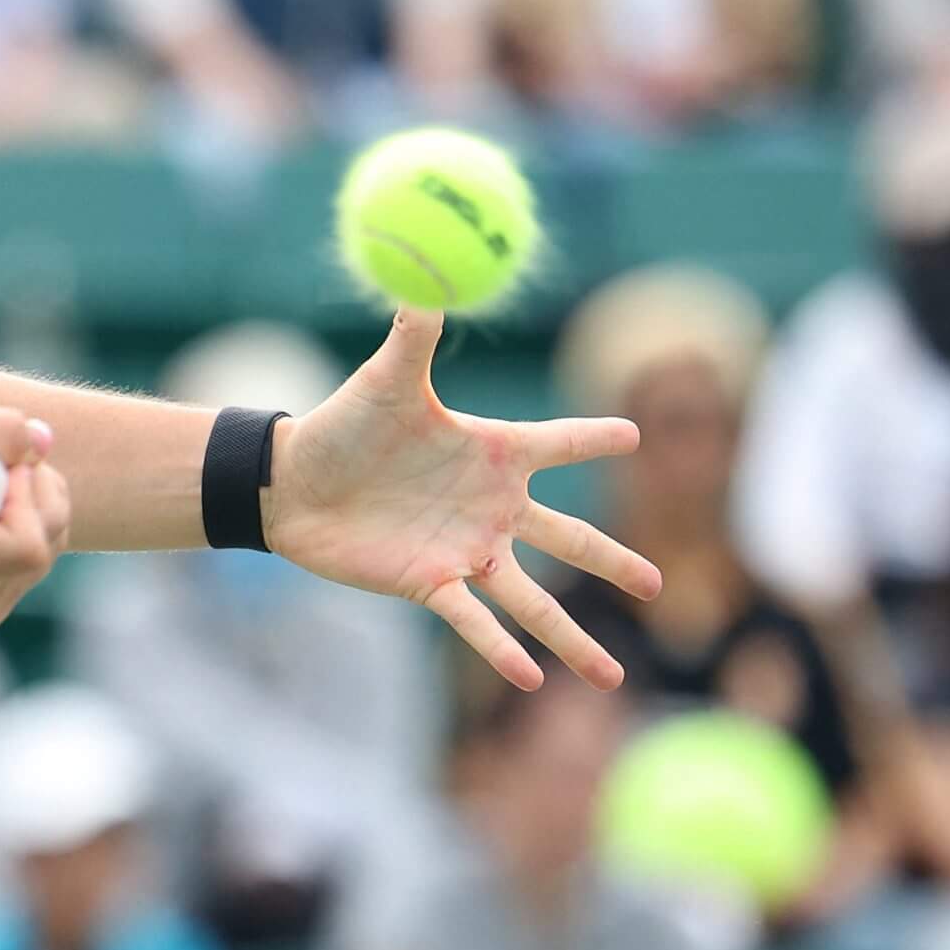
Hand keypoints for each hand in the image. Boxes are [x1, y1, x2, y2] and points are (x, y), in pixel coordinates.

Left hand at [264, 308, 659, 688]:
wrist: (292, 484)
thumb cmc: (343, 426)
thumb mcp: (385, 378)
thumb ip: (415, 330)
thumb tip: (427, 269)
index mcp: (491, 453)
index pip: (558, 444)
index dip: (591, 438)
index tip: (634, 435)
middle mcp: (489, 508)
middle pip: (566, 541)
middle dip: (612, 563)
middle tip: (657, 586)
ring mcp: (464, 550)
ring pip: (531, 600)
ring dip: (571, 638)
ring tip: (614, 680)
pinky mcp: (430, 583)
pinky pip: (475, 621)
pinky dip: (501, 650)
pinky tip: (533, 680)